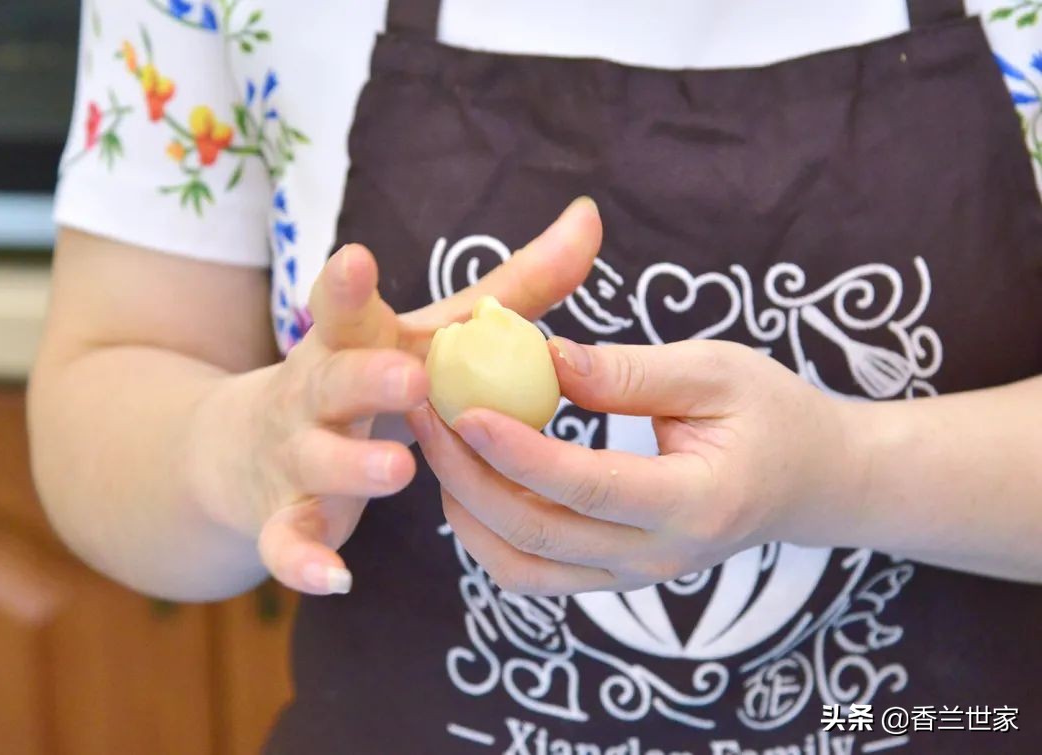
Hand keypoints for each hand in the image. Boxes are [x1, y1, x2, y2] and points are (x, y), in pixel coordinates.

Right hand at [191, 198, 601, 594]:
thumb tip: (591, 217)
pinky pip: (288, 540)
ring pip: (318, 459)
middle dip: (368, 379)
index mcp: (351, 341)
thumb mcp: (431, 331)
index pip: (343, 307)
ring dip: (353, 466)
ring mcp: (295, 455)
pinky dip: (304, 560)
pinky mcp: (283, 515)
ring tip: (402, 470)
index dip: (346, 286)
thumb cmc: (371, 374)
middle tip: (412, 379)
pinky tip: (338, 578)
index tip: (358, 260)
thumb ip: (514, 285)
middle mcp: (313, 392)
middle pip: (333, 380)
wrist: (252, 443)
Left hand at [409, 338, 854, 595]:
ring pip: (523, 567)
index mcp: (696, 501)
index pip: (587, 486)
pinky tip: (471, 478)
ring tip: (437, 443)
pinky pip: (533, 573)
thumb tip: (543, 359)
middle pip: (538, 534)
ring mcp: (635, 577)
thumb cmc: (775, 414)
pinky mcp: (614, 577)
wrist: (814, 482)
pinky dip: (488, 532)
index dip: (517, 450)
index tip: (462, 407)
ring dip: (467, 510)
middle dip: (468, 475)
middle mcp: (660, 556)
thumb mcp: (717, 370)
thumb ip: (631, 372)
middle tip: (426, 412)